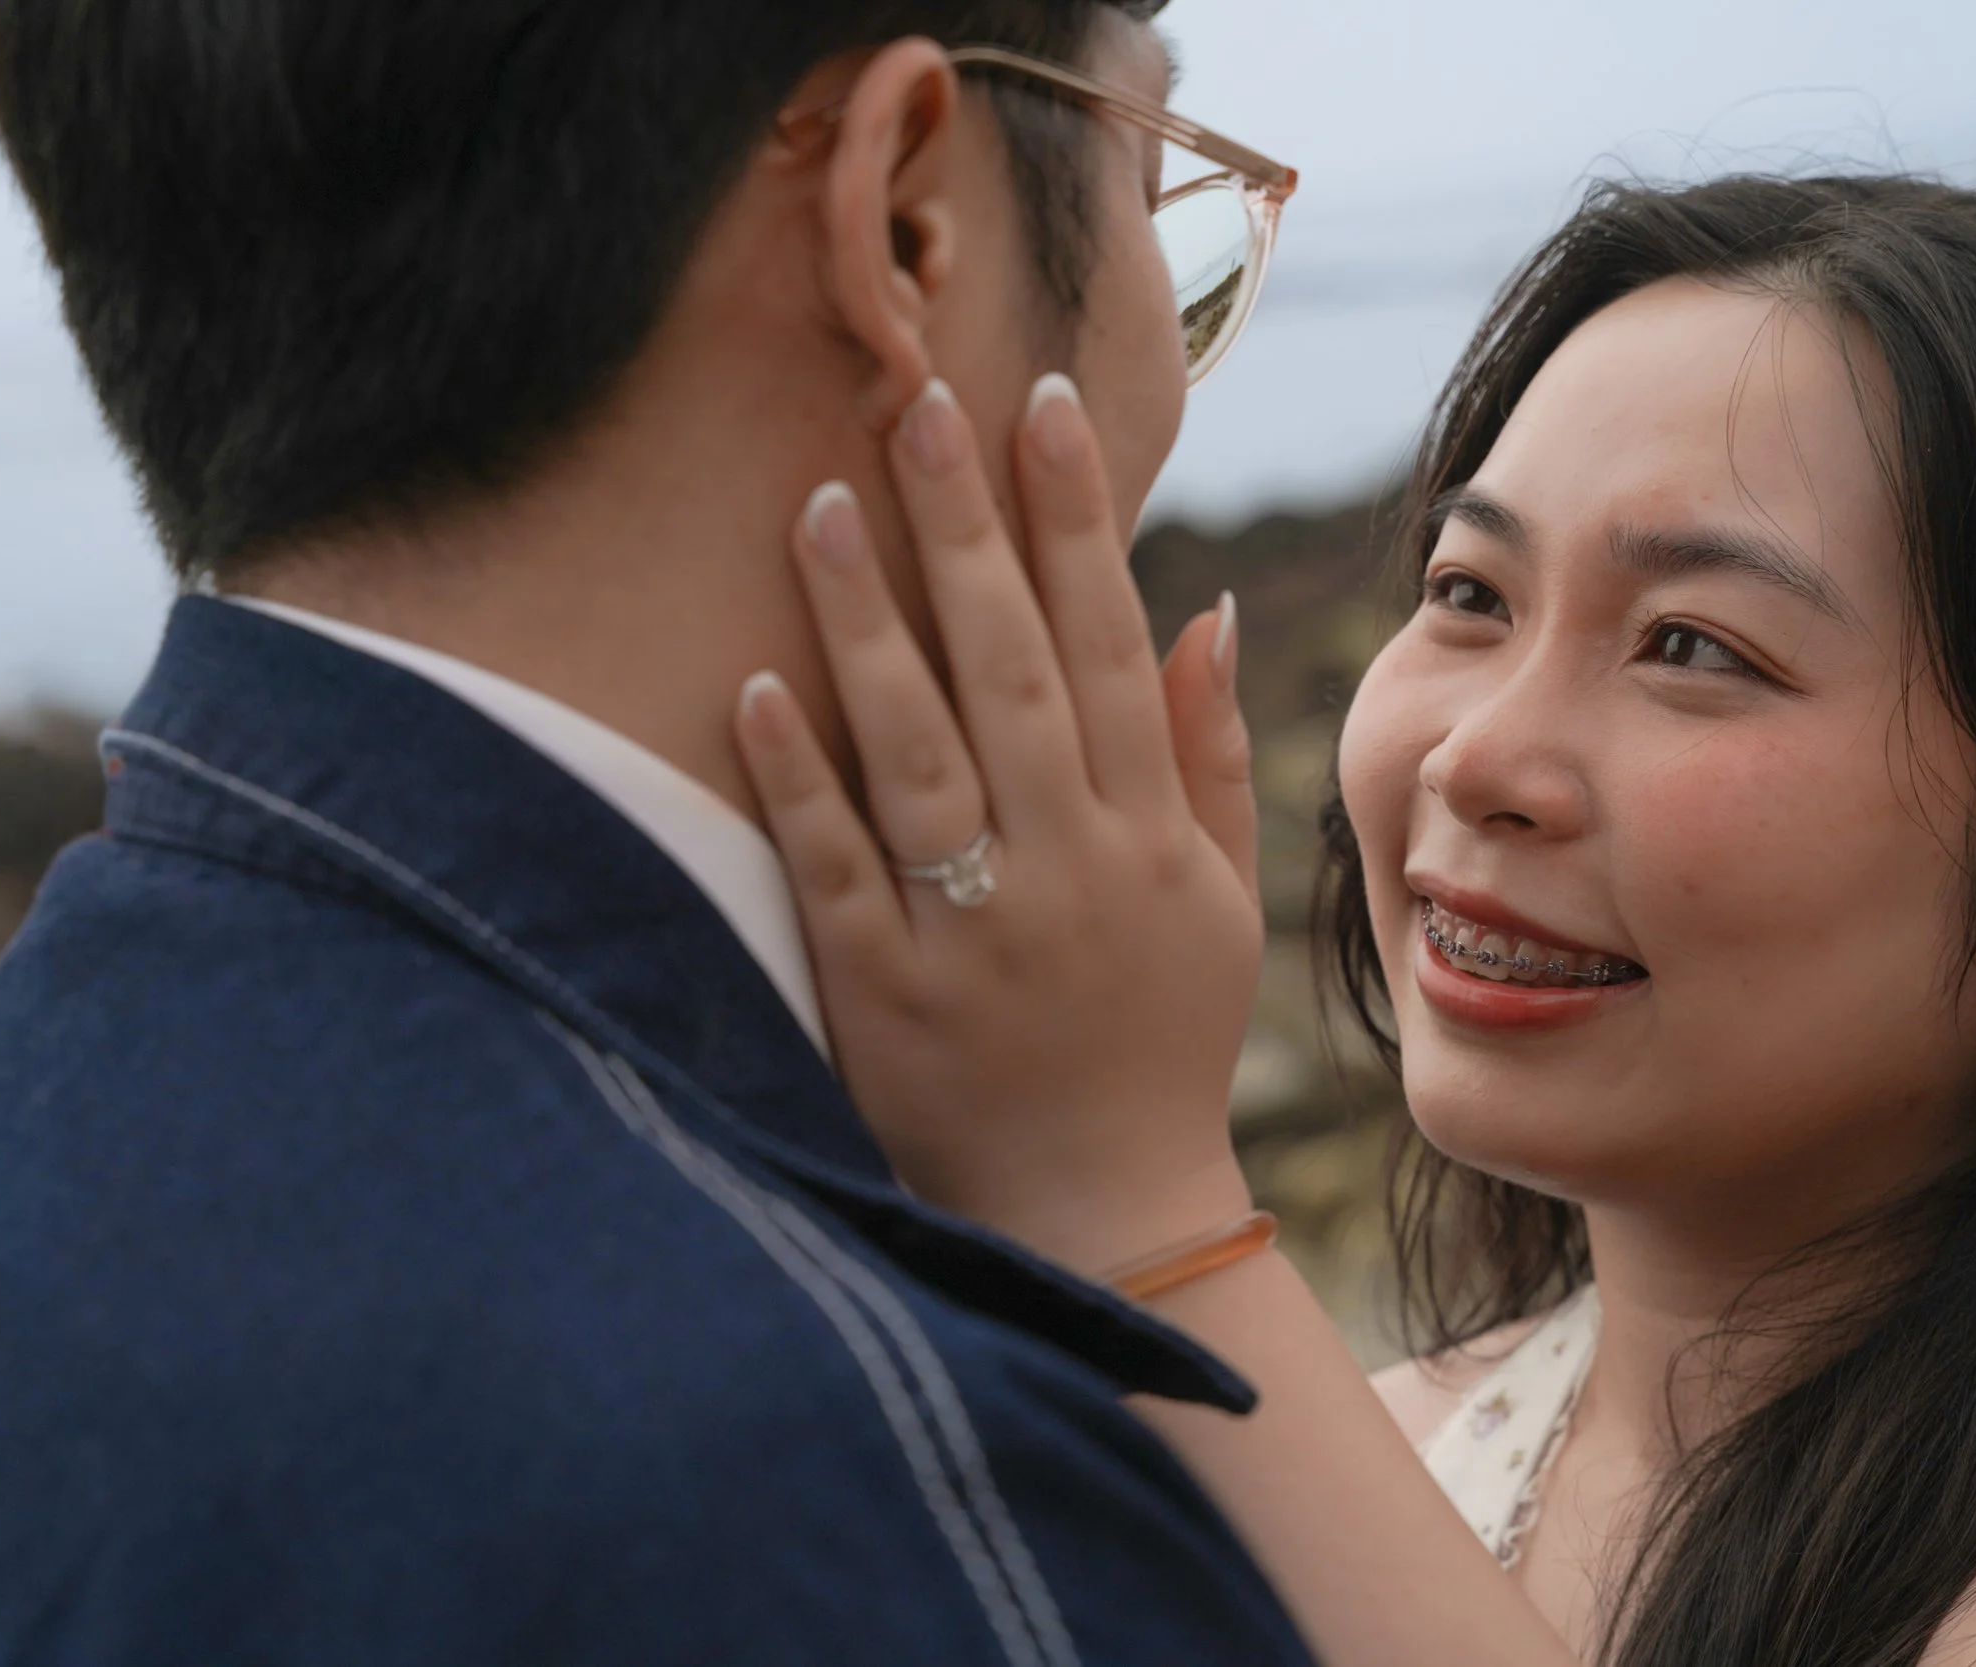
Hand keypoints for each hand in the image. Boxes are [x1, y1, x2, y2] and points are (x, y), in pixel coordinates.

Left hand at [733, 374, 1261, 1275]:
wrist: (1104, 1215)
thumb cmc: (1161, 1041)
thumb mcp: (1217, 901)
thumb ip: (1205, 755)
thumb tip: (1202, 606)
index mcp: (1146, 837)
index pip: (1109, 647)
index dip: (1077, 523)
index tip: (1042, 410)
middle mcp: (1067, 868)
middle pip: (1014, 672)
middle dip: (966, 531)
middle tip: (917, 404)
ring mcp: (972, 932)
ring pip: (919, 752)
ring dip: (870, 625)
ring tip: (820, 503)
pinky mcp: (883, 994)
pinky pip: (836, 869)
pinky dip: (799, 777)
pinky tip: (758, 682)